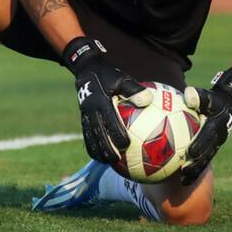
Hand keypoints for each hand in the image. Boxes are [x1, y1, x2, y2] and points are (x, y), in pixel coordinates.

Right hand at [62, 37, 151, 162]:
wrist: (86, 69)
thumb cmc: (108, 74)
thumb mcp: (122, 77)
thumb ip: (134, 89)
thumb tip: (148, 99)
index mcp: (101, 102)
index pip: (109, 122)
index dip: (117, 134)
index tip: (127, 145)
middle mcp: (91, 110)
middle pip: (97, 134)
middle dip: (105, 149)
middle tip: (116, 160)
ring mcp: (84, 115)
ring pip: (89, 137)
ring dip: (97, 151)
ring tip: (107, 162)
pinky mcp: (82, 117)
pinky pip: (86, 134)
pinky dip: (92, 146)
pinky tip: (100, 154)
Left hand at [181, 66, 231, 185]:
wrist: (229, 105)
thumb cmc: (214, 99)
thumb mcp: (209, 95)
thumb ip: (198, 95)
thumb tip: (188, 95)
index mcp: (217, 125)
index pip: (208, 136)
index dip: (200, 144)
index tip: (190, 152)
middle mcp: (218, 138)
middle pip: (207, 153)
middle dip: (197, 164)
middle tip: (184, 172)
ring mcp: (216, 144)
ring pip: (206, 160)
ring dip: (195, 171)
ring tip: (183, 181)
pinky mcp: (213, 148)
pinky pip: (204, 159)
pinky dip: (195, 168)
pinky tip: (181, 177)